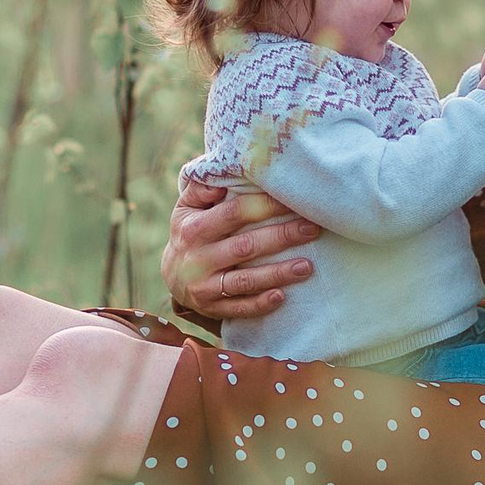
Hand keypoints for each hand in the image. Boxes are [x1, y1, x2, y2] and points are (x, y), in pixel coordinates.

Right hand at [160, 177, 319, 320]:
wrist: (171, 276)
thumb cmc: (190, 231)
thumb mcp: (187, 207)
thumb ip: (202, 188)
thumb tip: (221, 176)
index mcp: (193, 228)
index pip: (233, 213)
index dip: (265, 206)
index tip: (293, 199)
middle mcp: (197, 258)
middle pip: (245, 246)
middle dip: (281, 237)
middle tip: (313, 229)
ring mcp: (204, 286)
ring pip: (244, 280)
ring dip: (277, 274)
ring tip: (307, 266)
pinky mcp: (211, 308)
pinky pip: (238, 308)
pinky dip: (260, 304)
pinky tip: (283, 297)